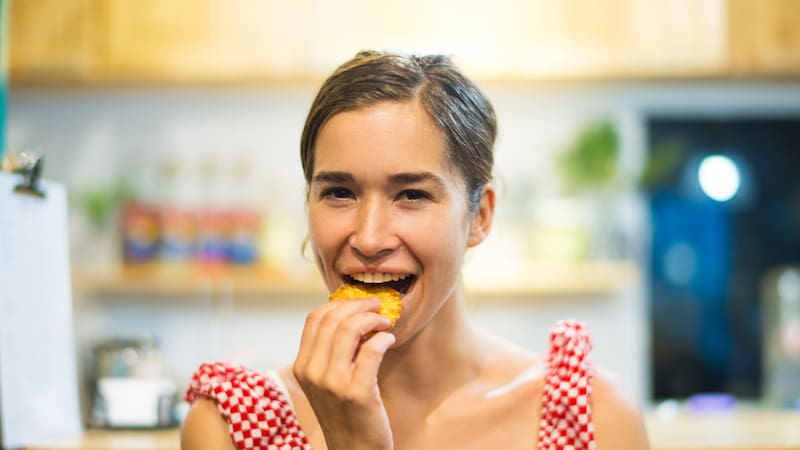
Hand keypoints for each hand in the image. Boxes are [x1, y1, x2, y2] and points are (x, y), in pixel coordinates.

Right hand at [293, 297, 395, 449]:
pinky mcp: (357, 393)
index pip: (314, 318)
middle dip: (359, 306)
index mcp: (302, 367)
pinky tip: (390, 340)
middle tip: (378, 306)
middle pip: (332, 319)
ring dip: (372, 318)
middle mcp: (313, 373)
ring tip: (385, 322)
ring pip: (350, 329)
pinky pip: (371, 350)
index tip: (360, 302)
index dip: (339, 303)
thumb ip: (331, 353)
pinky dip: (384, 338)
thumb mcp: (327, 382)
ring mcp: (333, 383)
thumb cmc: (346, 414)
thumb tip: (351, 315)